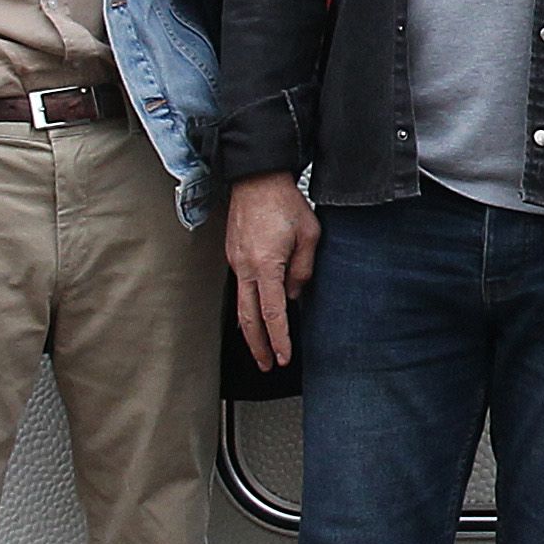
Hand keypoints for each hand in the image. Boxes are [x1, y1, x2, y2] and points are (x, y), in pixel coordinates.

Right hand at [224, 175, 319, 373]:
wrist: (257, 178)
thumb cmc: (284, 202)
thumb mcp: (309, 235)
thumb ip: (303, 269)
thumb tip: (294, 295)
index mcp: (266, 265)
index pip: (273, 313)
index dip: (278, 338)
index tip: (283, 357)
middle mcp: (245, 267)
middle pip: (248, 319)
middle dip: (257, 346)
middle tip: (266, 365)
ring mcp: (236, 262)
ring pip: (240, 306)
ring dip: (250, 332)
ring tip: (259, 349)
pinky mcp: (233, 256)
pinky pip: (240, 289)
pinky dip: (247, 308)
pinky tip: (256, 316)